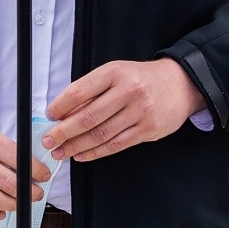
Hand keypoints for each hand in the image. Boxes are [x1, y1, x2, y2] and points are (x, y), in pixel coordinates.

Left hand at [43, 59, 206, 161]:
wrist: (180, 85)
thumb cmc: (141, 78)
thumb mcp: (116, 73)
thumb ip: (92, 90)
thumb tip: (63, 112)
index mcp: (115, 72)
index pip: (80, 91)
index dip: (60, 106)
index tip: (49, 115)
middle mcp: (128, 91)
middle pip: (88, 117)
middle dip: (64, 132)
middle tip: (49, 141)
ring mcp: (139, 112)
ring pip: (100, 134)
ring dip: (76, 146)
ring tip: (61, 152)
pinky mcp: (147, 130)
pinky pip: (116, 145)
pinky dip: (95, 153)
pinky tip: (82, 155)